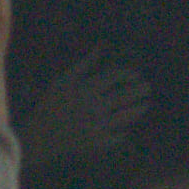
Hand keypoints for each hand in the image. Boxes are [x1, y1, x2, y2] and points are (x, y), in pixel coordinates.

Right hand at [15, 53, 149, 169]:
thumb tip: (102, 45)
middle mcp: (93, 107)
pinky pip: (116, 136)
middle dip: (139, 91)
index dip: (128, 74)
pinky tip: (127, 128)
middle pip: (124, 96)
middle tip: (148, 88)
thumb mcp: (64, 80)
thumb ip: (85, 64)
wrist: (40, 135)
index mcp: (85, 89)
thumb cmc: (51, 104)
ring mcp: (97, 126)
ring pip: (124, 116)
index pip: (114, 77)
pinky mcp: (97, 142)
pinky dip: (122, 132)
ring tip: (146, 105)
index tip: (136, 75)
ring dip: (138, 110)